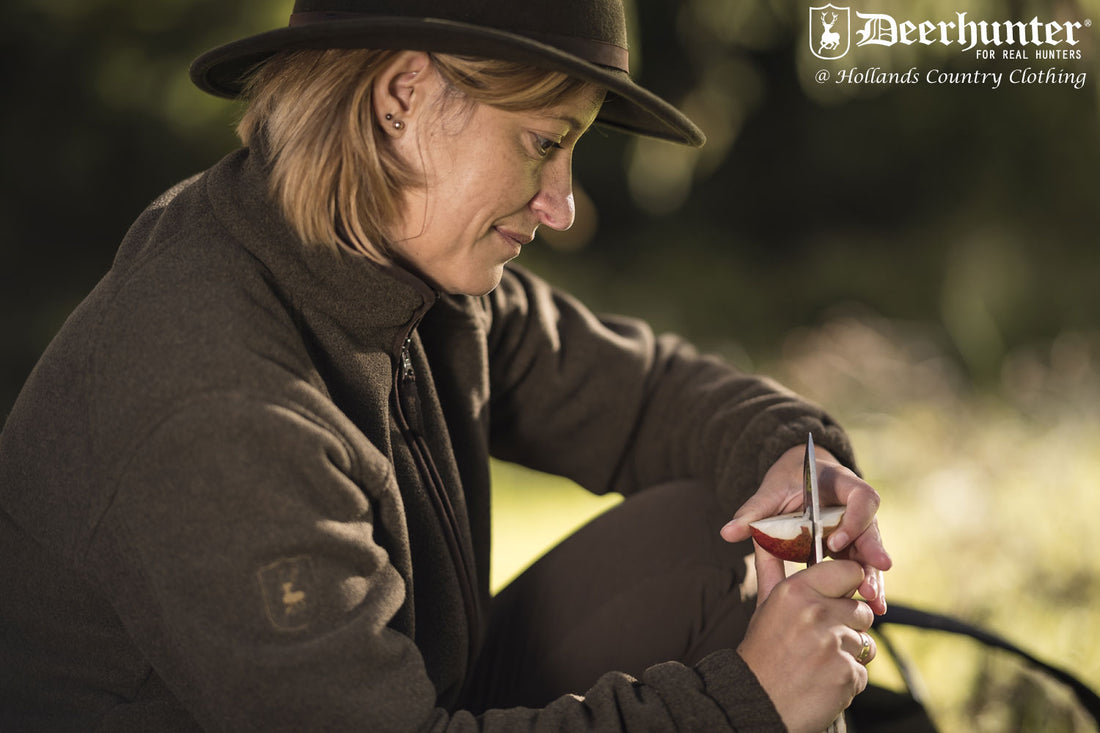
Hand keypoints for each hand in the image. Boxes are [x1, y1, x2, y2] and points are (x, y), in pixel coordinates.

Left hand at [720, 444, 892, 614]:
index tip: (834, 540)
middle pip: (872, 528)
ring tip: (873, 603)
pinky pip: (862, 564)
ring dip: (872, 577)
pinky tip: (872, 607)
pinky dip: (865, 583)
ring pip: (869, 551)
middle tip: (871, 578)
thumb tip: (727, 533)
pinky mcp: (853, 545)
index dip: (853, 519)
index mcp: (842, 483)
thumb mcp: (770, 492)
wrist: (799, 479)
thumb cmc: (787, 481)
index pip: (861, 497)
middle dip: (871, 553)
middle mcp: (856, 506)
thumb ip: (753, 511)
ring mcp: (857, 527)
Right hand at [737, 560, 875, 732]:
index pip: (849, 571)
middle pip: (861, 610)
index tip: (839, 597)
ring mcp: (833, 644)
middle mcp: (816, 613)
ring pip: (865, 642)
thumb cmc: (762, 652)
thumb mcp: (766, 606)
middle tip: (819, 641)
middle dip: (847, 627)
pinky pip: (862, 671)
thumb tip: (761, 532)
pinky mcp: (846, 673)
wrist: (756, 702)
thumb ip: (772, 567)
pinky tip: (822, 681)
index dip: (849, 585)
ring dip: (848, 655)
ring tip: (819, 663)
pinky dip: (847, 681)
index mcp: (796, 591)